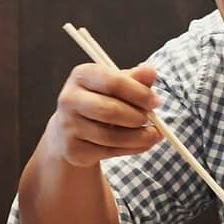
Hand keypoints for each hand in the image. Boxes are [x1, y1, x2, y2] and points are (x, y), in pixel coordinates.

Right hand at [47, 62, 161, 168]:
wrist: (70, 130)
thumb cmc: (99, 101)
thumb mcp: (116, 86)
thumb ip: (135, 79)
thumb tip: (150, 72)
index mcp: (81, 75)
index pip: (113, 82)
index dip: (139, 93)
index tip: (155, 102)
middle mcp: (69, 99)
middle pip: (110, 110)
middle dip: (137, 117)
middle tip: (151, 119)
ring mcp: (68, 125)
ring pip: (111, 136)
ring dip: (139, 137)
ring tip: (151, 134)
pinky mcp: (73, 149)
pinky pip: (109, 152)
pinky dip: (131, 149)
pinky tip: (140, 143)